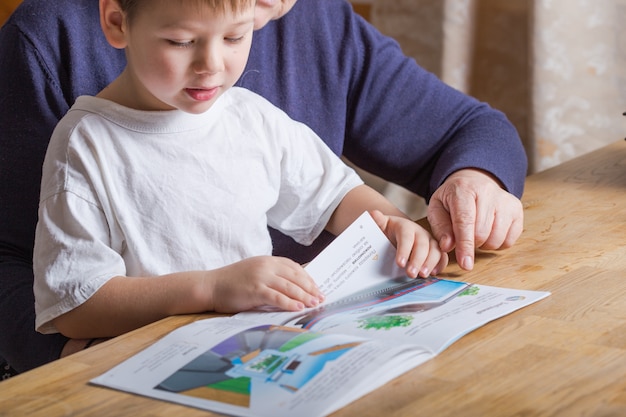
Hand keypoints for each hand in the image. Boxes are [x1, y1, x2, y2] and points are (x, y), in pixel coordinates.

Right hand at [209, 256, 323, 312]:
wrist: (211, 286)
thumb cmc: (233, 282)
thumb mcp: (255, 272)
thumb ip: (272, 276)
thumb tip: (293, 289)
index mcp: (268, 260)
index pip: (294, 267)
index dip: (308, 278)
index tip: (317, 288)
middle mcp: (266, 266)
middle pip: (295, 277)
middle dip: (310, 288)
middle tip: (321, 298)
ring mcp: (261, 277)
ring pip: (289, 287)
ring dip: (305, 296)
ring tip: (314, 304)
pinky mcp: (255, 290)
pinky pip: (277, 297)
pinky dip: (290, 303)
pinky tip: (299, 308)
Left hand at [370, 210, 447, 277]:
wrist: (396, 233)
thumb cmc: (388, 232)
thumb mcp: (381, 226)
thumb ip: (377, 222)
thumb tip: (373, 214)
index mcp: (406, 227)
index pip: (406, 237)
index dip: (404, 250)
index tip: (399, 263)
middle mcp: (420, 232)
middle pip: (422, 245)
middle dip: (417, 260)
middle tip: (411, 273)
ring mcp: (430, 241)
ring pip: (435, 250)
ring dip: (430, 263)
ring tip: (422, 275)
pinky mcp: (436, 250)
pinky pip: (442, 256)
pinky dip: (440, 264)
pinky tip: (433, 273)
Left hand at [427, 169, 523, 270]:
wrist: (473, 181)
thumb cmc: (453, 199)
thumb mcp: (437, 208)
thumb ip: (440, 228)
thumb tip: (447, 247)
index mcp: (464, 189)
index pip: (465, 221)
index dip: (465, 245)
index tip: (465, 264)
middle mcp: (488, 192)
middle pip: (481, 233)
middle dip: (470, 243)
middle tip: (464, 236)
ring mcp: (505, 200)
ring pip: (496, 238)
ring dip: (484, 244)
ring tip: (476, 233)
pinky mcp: (516, 209)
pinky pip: (509, 240)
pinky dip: (497, 243)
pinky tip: (489, 232)